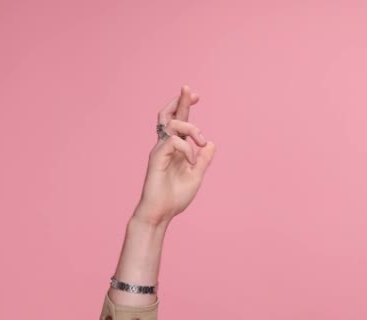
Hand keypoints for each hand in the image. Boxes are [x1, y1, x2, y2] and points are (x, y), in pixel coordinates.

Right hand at [133, 86, 215, 225]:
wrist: (161, 213)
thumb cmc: (175, 197)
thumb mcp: (196, 176)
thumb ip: (203, 160)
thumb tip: (211, 143)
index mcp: (175, 149)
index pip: (179, 122)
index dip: (185, 106)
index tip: (196, 96)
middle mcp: (166, 146)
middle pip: (169, 115)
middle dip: (180, 100)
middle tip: (189, 89)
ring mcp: (160, 150)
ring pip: (173, 124)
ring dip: (192, 128)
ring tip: (201, 142)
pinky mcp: (156, 157)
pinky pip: (173, 141)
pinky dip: (186, 148)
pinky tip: (190, 161)